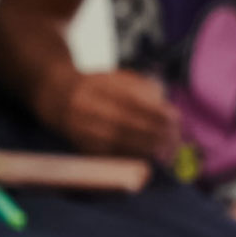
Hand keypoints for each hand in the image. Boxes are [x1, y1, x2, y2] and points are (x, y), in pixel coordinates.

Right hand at [47, 70, 179, 161]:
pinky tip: (148, 158)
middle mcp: (89, 108)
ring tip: (167, 153)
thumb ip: (145, 89)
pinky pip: (111, 156)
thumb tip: (170, 113)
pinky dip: (133, 158)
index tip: (176, 120)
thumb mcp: (120, 78)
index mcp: (101, 87)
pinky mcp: (82, 147)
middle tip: (176, 141)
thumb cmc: (99, 87)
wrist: (58, 96)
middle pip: (129, 125)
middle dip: (156, 135)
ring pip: (121, 143)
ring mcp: (83, 129)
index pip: (135, 103)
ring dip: (148, 150)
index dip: (158, 114)